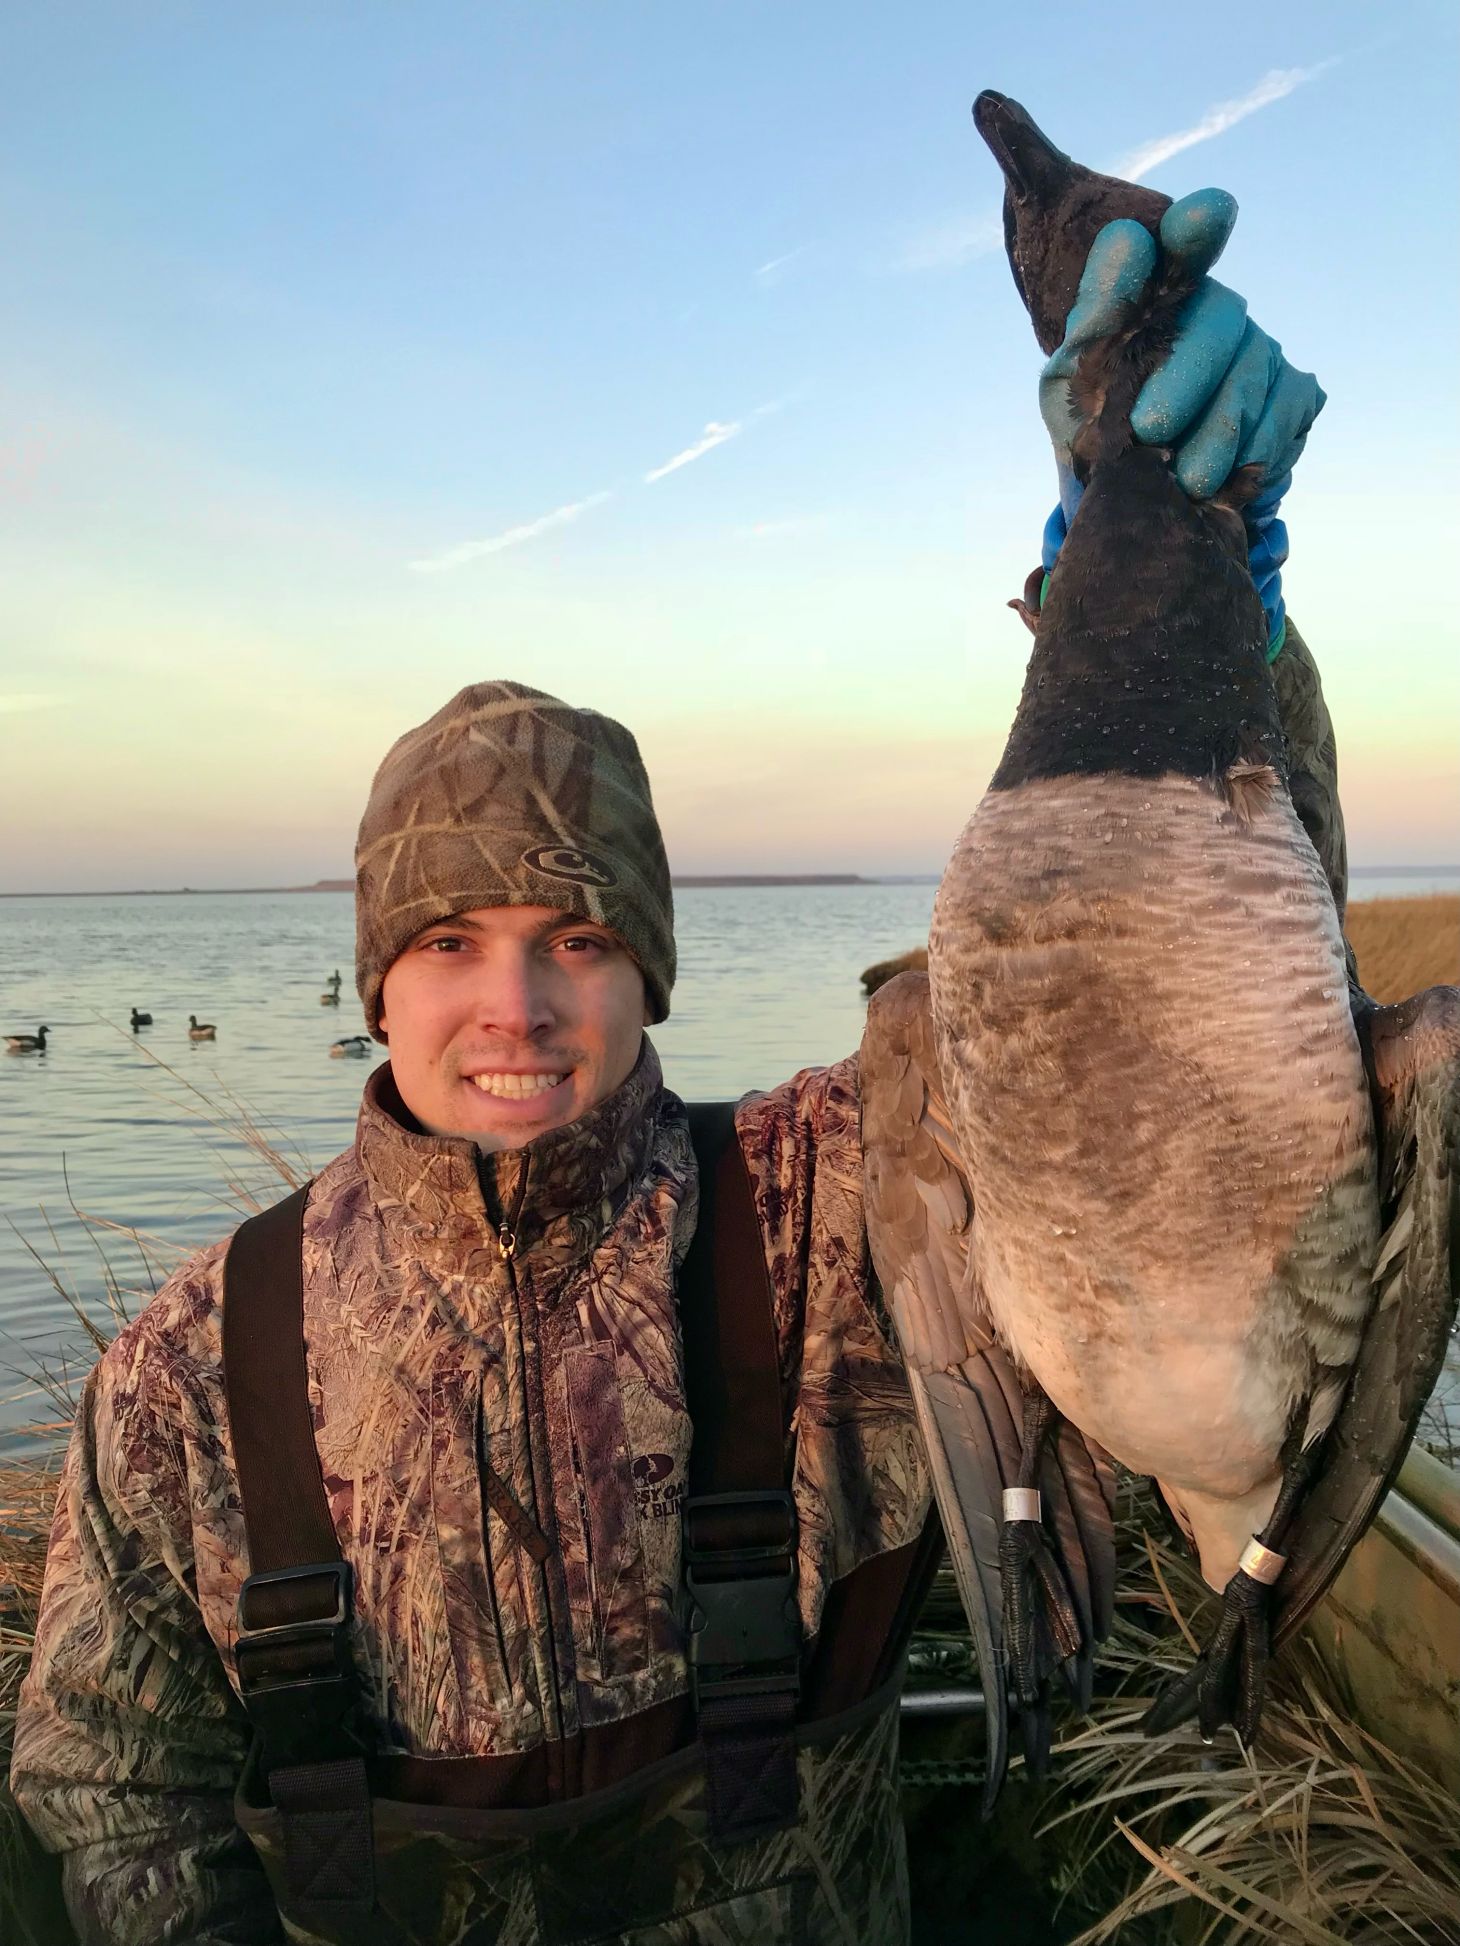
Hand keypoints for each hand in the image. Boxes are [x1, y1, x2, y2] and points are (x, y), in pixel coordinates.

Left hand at [1038, 191, 1324, 651]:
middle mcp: (1218, 312)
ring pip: (1254, 375)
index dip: (1194, 230)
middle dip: (1184, 378)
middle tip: (1148, 431)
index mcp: (1160, 295)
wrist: (1138, 507)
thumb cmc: (1097, 428)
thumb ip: (1097, 317)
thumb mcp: (1075, 381)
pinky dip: (1255, 453)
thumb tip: (1129, 236)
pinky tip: (1225, 484)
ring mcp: (1261, 349)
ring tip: (1185, 482)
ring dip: (1218, 433)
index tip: (1201, 214)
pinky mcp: (1294, 392)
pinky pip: (1286, 414)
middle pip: (1220, 322)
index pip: (1182, 245)